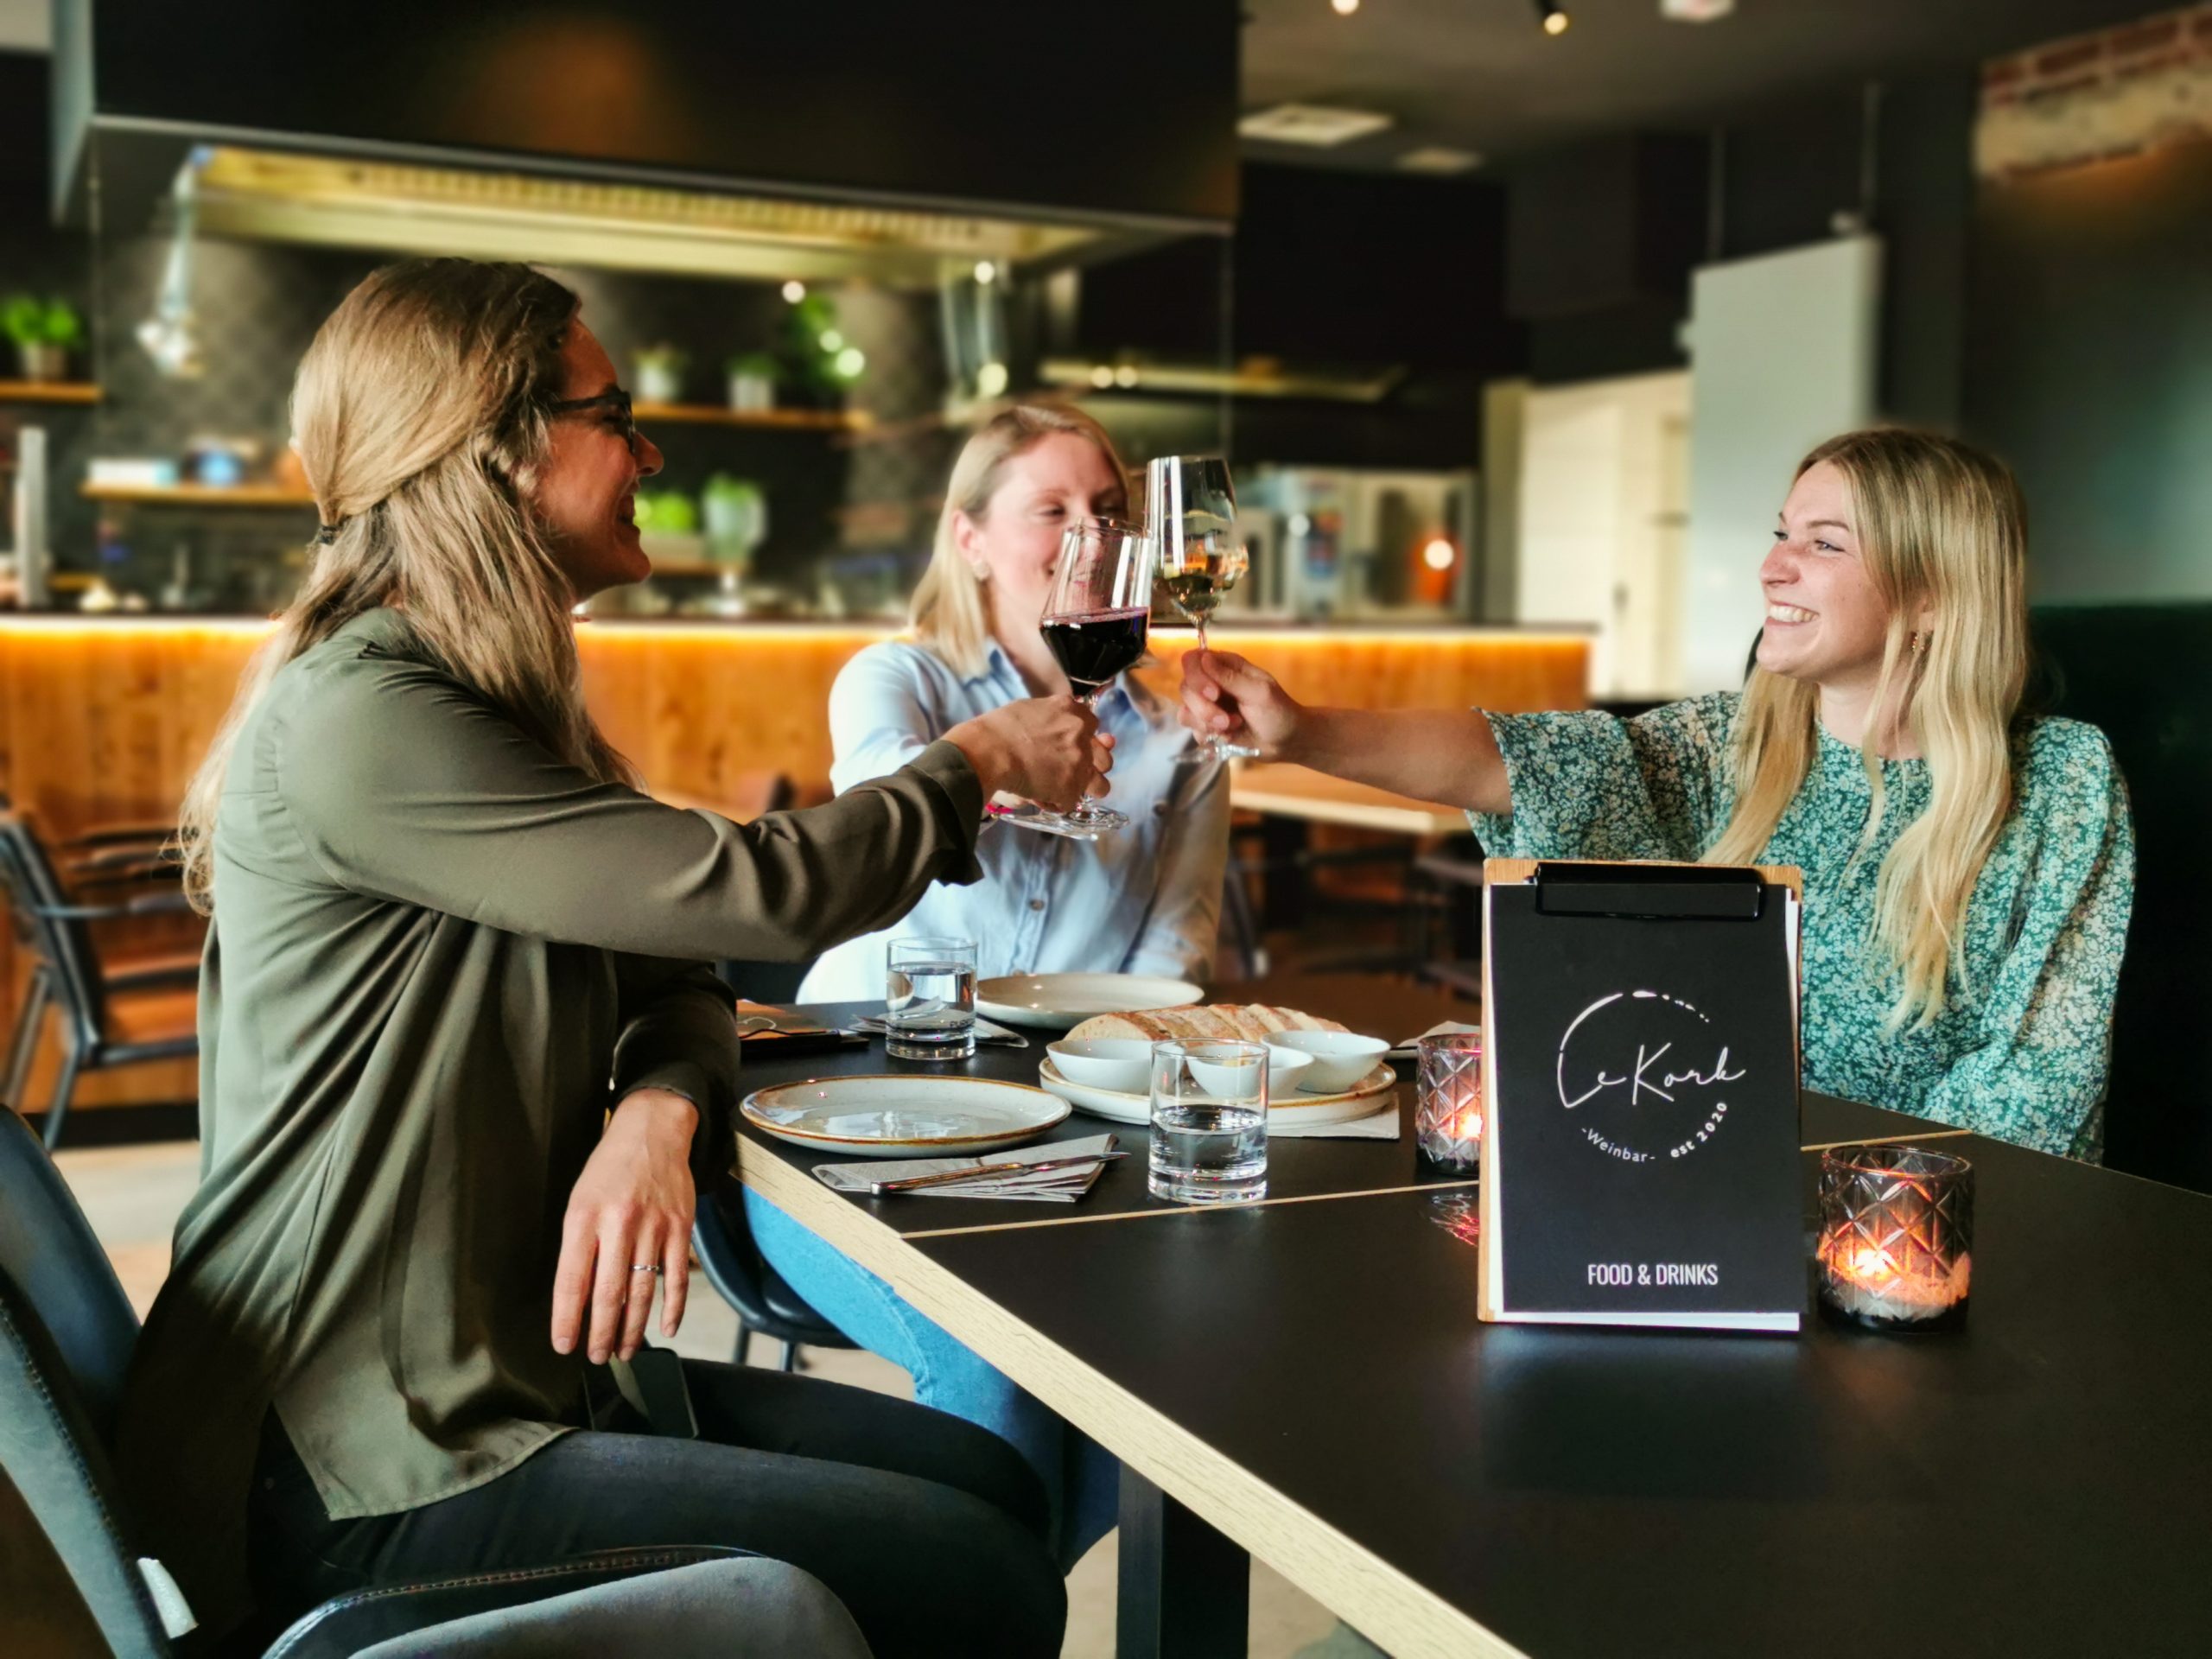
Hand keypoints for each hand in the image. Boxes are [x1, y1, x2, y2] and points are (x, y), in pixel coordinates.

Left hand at [551, 1088, 698, 1364]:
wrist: (652, 1130)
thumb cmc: (609, 1169)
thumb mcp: (579, 1200)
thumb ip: (578, 1246)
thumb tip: (578, 1297)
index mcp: (584, 1217)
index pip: (571, 1280)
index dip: (567, 1319)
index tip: (564, 1345)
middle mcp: (619, 1223)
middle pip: (609, 1293)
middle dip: (601, 1333)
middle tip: (596, 1357)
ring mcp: (654, 1226)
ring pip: (642, 1291)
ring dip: (633, 1328)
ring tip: (623, 1351)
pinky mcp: (680, 1227)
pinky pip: (678, 1278)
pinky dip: (673, 1308)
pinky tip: (667, 1328)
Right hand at [945, 694, 1107, 812]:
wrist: (989, 751)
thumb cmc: (999, 727)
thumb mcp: (1030, 707)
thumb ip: (1052, 714)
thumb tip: (1055, 722)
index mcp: (1072, 712)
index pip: (1093, 725)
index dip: (1083, 738)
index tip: (1071, 744)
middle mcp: (1082, 737)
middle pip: (1105, 758)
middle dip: (1092, 765)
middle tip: (1073, 770)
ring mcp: (1078, 764)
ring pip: (1100, 786)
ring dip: (1086, 789)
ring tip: (1069, 791)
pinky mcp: (1070, 789)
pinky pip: (1070, 802)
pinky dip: (1056, 802)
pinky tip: (1041, 797)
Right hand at [1179, 650, 1300, 758]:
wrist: (1286, 741)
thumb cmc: (1279, 712)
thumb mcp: (1259, 692)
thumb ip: (1230, 677)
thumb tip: (1204, 658)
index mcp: (1226, 666)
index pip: (1193, 660)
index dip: (1197, 676)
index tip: (1214, 694)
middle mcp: (1212, 682)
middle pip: (1186, 688)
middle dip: (1204, 708)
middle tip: (1227, 721)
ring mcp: (1208, 705)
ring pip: (1186, 711)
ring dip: (1207, 724)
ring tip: (1233, 727)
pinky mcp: (1207, 725)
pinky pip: (1192, 729)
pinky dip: (1208, 735)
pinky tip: (1227, 737)